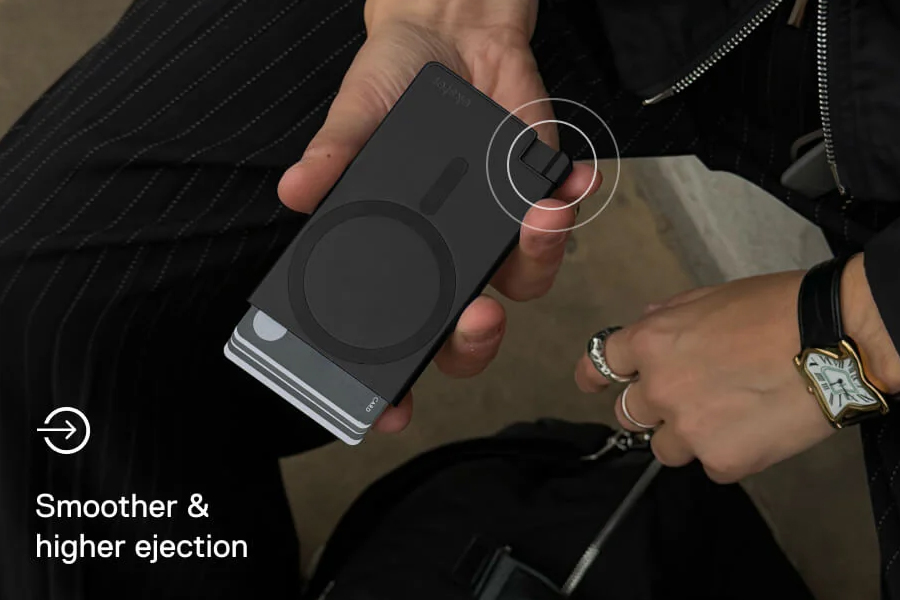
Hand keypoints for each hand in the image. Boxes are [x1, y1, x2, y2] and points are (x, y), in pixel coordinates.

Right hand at [278, 0, 599, 432]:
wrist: (449, 38)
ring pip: (526, 279)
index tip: (393, 410)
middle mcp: (452, 257)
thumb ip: (335, 154)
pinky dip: (570, 200)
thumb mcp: (357, 116)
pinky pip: (562, 214)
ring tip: (536, 216)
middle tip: (477, 315)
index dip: (397, 381)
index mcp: (403, 255)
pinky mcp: (537, 192)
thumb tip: (298, 188)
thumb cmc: (393, 87)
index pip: (399, 334)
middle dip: (477, 339)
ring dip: (538, 258)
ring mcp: (499, 230)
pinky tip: (564, 181)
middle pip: (470, 331)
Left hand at [575, 256, 899, 482]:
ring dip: (687, 436)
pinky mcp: (722, 460)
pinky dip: (730, 453)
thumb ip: (670, 315)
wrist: (832, 339)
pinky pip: (711, 466)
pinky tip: (758, 430)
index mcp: (651, 343)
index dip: (594, 376)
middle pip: (629, 413)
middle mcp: (659, 388)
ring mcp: (688, 428)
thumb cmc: (776, 309)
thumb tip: (648, 321)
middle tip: (690, 399)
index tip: (592, 385)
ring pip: (665, 448)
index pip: (600, 363)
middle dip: (651, 408)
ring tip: (730, 416)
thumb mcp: (712, 296)